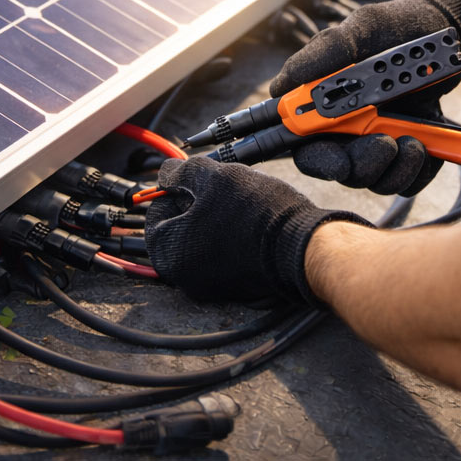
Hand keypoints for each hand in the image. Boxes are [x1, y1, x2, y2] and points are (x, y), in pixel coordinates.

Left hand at [144, 157, 368, 303]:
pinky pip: (222, 256)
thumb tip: (165, 173)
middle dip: (196, 205)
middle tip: (220, 190)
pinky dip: (231, 238)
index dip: (175, 190)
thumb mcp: (211, 177)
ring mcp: (210, 287)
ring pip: (202, 241)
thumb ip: (180, 172)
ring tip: (239, 204)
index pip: (155, 213)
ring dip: (215, 219)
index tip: (196, 180)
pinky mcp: (235, 288)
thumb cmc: (255, 212)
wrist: (304, 246)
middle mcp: (184, 278)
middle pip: (179, 229)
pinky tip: (250, 223)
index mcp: (168, 253)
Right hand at [270, 0, 460, 195]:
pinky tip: (427, 145)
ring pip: (375, 180)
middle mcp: (347, 128)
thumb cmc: (400, 27)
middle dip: (365, 164)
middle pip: (342, 169)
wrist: (449, 34)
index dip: (318, 160)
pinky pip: (408, 181)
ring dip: (396, 167)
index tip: (339, 161)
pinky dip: (419, 170)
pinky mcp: (407, 152)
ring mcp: (377, 142)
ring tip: (415, 140)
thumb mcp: (363, 28)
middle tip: (387, 144)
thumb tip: (283, 84)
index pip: (305, 146)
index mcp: (326, 103)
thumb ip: (325, 54)